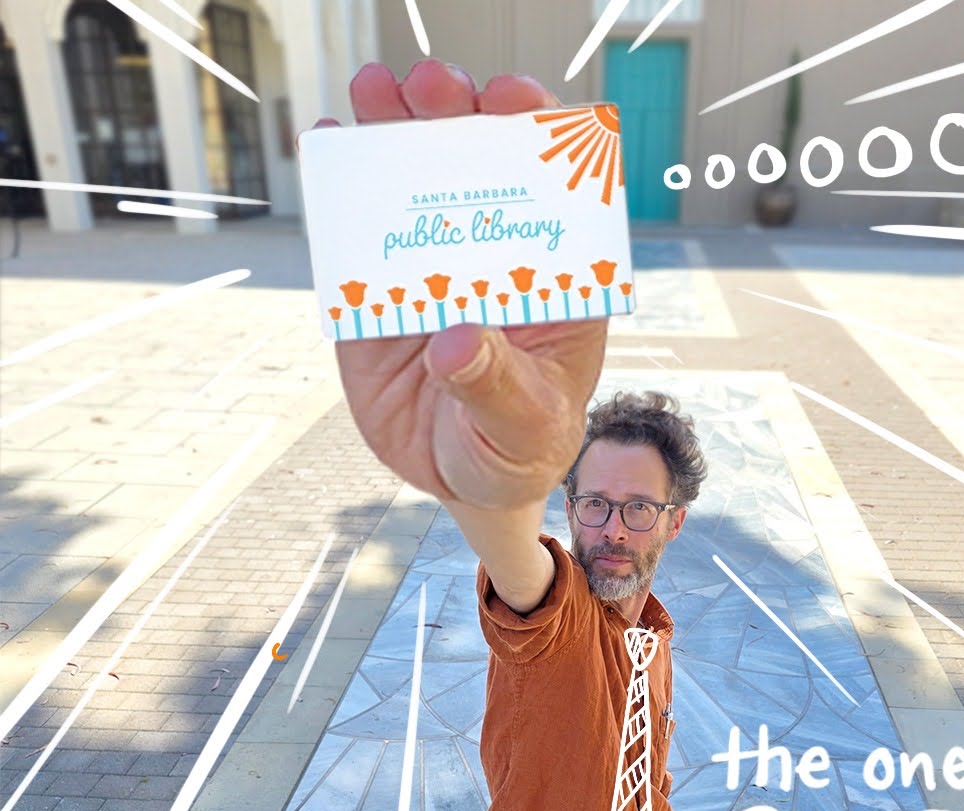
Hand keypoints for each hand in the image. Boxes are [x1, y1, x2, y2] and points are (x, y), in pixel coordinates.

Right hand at [311, 61, 607, 509]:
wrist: (464, 483)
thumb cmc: (519, 447)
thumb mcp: (523, 425)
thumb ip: (495, 385)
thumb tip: (453, 342)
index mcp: (549, 273)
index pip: (550, 186)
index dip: (533, 134)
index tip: (509, 104)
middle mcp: (492, 257)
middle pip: (476, 167)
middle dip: (456, 115)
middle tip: (432, 89)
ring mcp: (432, 271)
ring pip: (412, 187)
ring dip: (394, 132)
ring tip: (374, 93)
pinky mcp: (377, 296)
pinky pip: (357, 237)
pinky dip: (341, 192)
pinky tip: (328, 147)